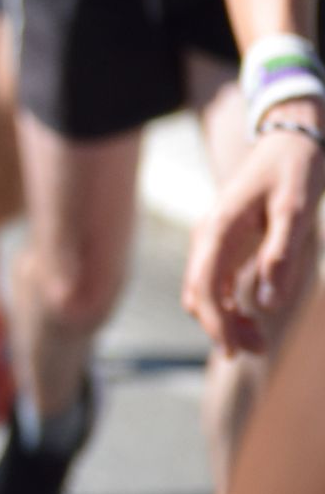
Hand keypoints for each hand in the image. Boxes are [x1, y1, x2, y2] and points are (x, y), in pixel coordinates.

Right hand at [183, 118, 323, 352]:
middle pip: (198, 294)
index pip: (203, 288)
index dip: (216, 325)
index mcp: (218, 230)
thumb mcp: (295, 213)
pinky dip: (229, 303)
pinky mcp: (227, 241)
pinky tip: (252, 315)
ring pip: (204, 290)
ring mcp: (214, 239)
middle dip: (221, 328)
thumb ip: (280, 257)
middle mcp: (208, 236)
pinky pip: (217, 279)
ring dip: (225, 319)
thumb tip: (264, 306)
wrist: (290, 140)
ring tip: (260, 341)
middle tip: (257, 351)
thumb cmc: (295, 173)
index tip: (236, 352)